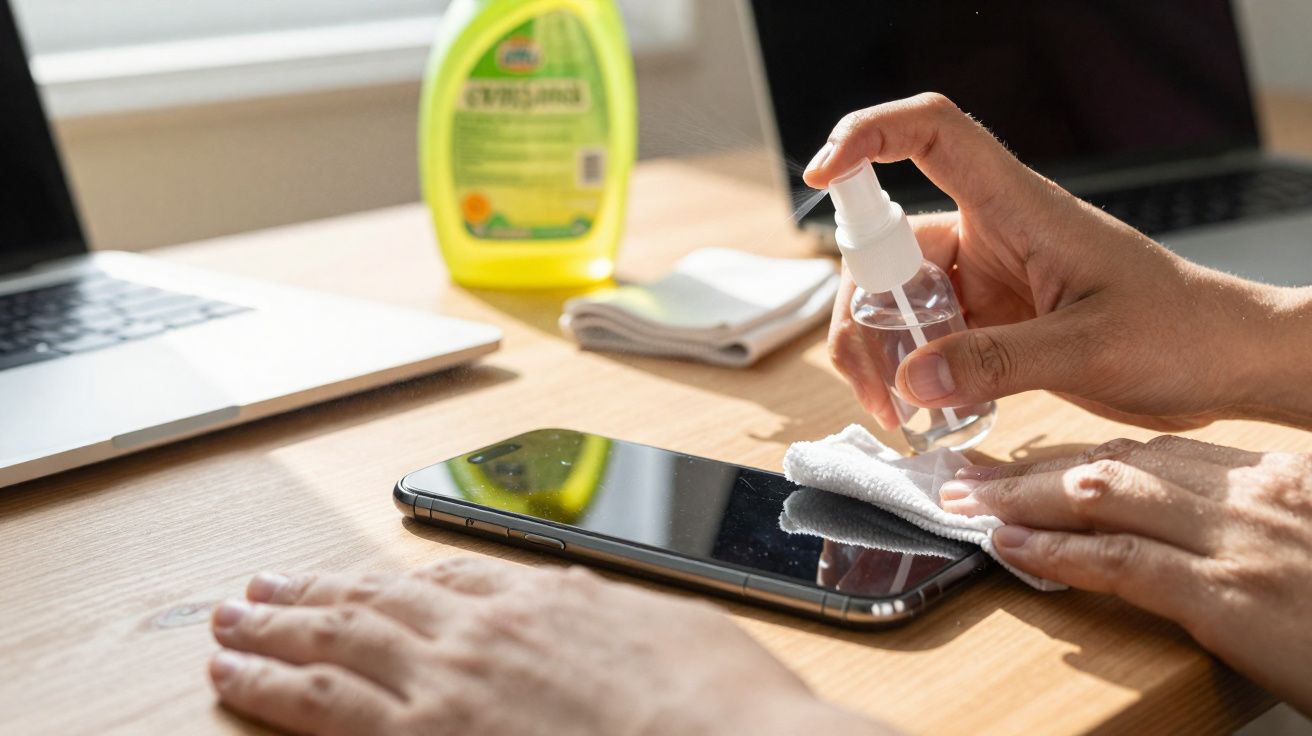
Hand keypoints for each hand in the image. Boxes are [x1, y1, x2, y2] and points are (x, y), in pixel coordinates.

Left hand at [207, 557, 882, 735]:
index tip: (361, 580)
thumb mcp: (666, 626)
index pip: (444, 577)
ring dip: (273, 628)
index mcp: (539, 599)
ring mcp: (445, 684)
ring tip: (231, 620)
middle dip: (311, 594)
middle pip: (372, 600)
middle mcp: (480, 629)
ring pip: (333, 641)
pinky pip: (322, 707)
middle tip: (262, 588)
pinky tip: (236, 678)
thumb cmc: (710, 703)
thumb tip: (582, 601)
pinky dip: (270, 687)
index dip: (389, 579)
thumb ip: (604, 609)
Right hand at [805, 93, 1309, 430]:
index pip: (932, 134)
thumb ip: (1000, 363)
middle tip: (877, 386)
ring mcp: (985, 281)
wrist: (1224, 364)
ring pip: (894, 301)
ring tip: (896, 412)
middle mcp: (990, 235)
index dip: (868, 134)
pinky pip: (922, 339)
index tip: (821, 173)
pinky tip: (917, 414)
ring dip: (878, 354)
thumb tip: (913, 382)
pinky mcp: (988, 322)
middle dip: (862, 315)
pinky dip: (906, 375)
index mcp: (1018, 208)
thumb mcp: (1090, 348)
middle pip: (887, 247)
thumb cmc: (1181, 331)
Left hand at [939, 435, 1311, 713]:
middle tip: (970, 471)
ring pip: (1104, 497)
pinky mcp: (1228, 596)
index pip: (1157, 452)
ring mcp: (1239, 542)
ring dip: (1023, 497)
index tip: (1029, 461)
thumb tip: (1191, 529)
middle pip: (1118, 462)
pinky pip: (1120, 562)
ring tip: (969, 501)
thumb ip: (1257, 524)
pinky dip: (1056, 552)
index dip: (1081, 454)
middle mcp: (1254, 495)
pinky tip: (1012, 548)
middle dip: (1033, 467)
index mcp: (1278, 478)